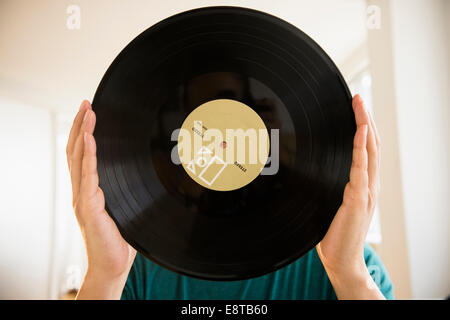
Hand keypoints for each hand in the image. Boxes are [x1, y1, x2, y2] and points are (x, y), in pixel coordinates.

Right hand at [66, 100, 135, 298]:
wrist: (113, 264)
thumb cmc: (120, 238)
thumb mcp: (125, 206)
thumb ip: (126, 190)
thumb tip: (143, 173)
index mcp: (88, 190)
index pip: (81, 155)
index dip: (83, 133)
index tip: (89, 113)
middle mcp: (81, 191)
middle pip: (75, 151)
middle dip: (80, 125)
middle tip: (85, 103)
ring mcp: (82, 198)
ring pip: (77, 158)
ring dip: (82, 133)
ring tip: (86, 112)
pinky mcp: (88, 207)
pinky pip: (87, 176)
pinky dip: (87, 155)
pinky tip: (89, 139)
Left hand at [316, 94, 383, 298]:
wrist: (341, 260)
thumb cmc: (332, 233)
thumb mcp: (328, 203)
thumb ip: (326, 186)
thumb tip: (307, 169)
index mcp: (362, 184)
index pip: (366, 149)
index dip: (362, 127)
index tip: (357, 108)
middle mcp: (368, 184)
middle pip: (371, 144)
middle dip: (365, 118)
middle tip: (359, 96)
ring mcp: (366, 191)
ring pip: (370, 151)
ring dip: (365, 125)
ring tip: (361, 105)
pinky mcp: (358, 200)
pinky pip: (362, 169)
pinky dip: (363, 149)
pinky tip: (362, 132)